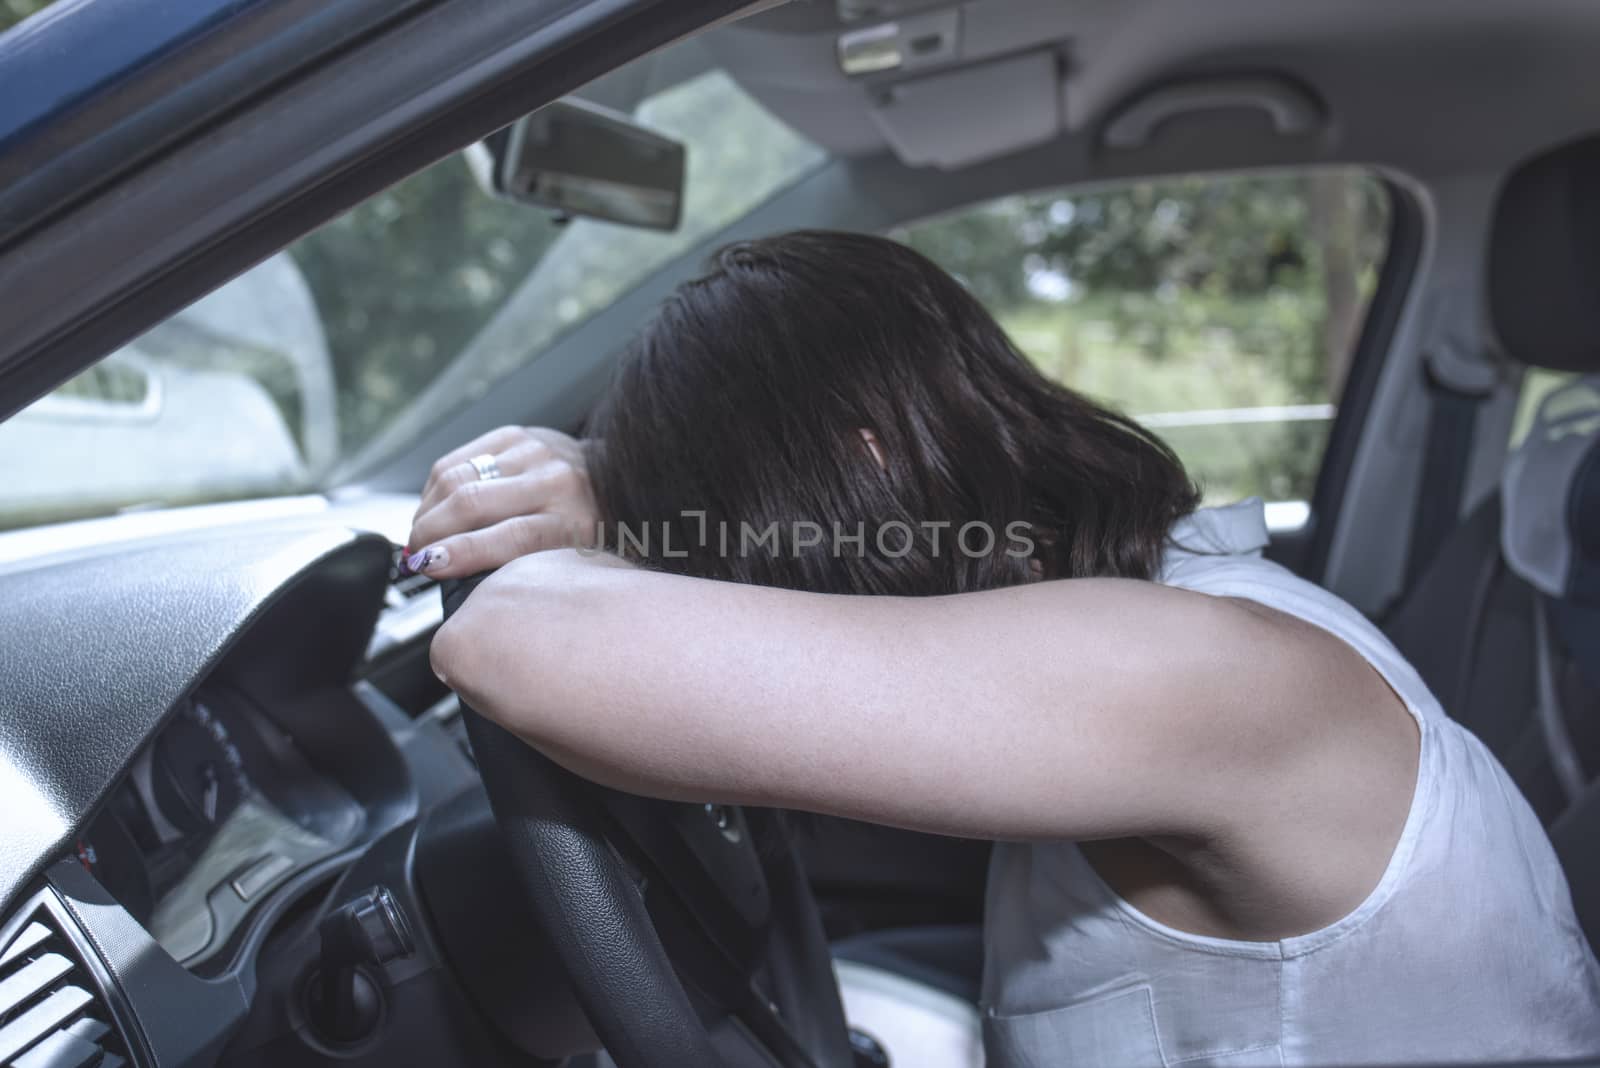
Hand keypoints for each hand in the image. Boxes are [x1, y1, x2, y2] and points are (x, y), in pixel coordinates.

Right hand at [405, 426, 596, 579]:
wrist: (612, 478)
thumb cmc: (587, 529)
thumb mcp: (568, 560)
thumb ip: (522, 568)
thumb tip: (455, 575)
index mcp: (574, 519)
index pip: (511, 536)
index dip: (462, 553)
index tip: (430, 568)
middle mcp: (555, 479)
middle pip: (472, 502)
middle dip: (431, 532)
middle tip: (414, 557)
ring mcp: (533, 451)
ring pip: (455, 478)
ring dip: (425, 511)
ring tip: (419, 536)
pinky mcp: (513, 435)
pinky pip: (455, 460)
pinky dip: (434, 489)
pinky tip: (431, 508)